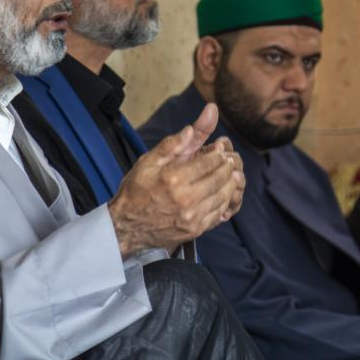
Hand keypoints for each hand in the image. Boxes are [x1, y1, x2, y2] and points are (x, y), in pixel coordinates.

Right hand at [108, 104, 242, 255]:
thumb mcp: (148, 162)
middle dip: (227, 167)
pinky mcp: (195, 230)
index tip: (221, 149)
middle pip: (218, 179)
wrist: (127, 227)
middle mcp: (185, 199)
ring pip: (222, 196)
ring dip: (231, 183)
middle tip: (230, 160)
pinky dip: (225, 201)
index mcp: (173, 178)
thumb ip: (172, 145)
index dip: (218, 154)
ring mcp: (191, 217)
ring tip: (232, 174)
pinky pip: (218, 213)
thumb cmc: (135, 192)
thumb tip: (190, 129)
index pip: (207, 162)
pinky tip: (224, 193)